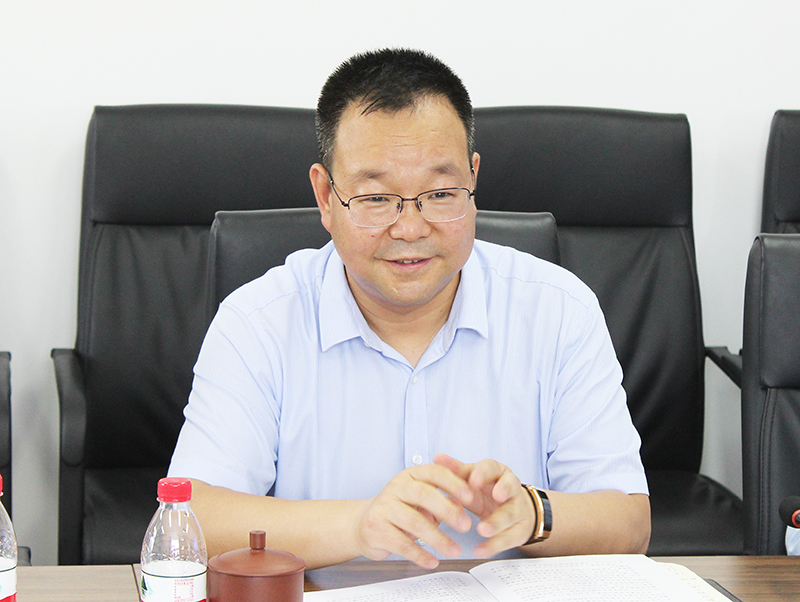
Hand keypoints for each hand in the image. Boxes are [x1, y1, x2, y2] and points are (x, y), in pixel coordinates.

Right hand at [353, 463, 473, 567]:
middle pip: (424, 495)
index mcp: (411, 475)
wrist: (362, 523)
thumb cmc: (399, 510)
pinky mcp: (375, 529)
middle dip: (448, 510)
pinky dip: (420, 555)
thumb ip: (442, 499)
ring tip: (454, 550)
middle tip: (466, 526)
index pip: (434, 473)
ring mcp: (384, 507)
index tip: (470, 497)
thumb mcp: (421, 500)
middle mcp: (396, 487)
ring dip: (438, 538)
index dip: (453, 483)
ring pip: (415, 522)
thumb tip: (462, 506)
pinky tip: (432, 561)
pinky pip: (402, 544)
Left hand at [434, 453, 535, 557]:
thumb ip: (456, 470)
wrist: (513, 509)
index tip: (473, 480)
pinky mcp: (519, 529)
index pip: (492, 467)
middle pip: (509, 487)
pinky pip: (508, 538)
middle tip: (496, 495)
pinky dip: (494, 545)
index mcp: (497, 472)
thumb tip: (437, 457)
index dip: (484, 474)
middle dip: (503, 490)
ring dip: (496, 522)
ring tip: (482, 530)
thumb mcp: (472, 479)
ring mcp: (517, 508)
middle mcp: (510, 487)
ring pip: (510, 514)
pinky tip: (480, 550)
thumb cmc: (487, 490)